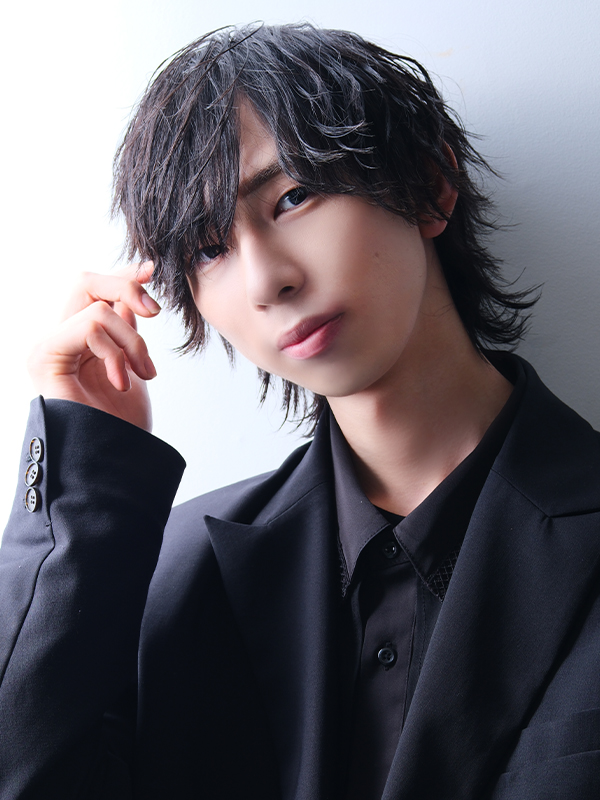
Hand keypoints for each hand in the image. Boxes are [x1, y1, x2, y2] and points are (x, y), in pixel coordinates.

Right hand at [27, 263, 160, 431]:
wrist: (113, 464)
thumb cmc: (122, 427)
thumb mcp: (133, 367)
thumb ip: (127, 332)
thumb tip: (135, 294)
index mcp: (78, 341)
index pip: (94, 291)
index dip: (123, 275)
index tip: (152, 269)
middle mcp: (58, 339)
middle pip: (85, 281)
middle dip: (125, 288)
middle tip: (154, 313)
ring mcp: (47, 347)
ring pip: (97, 308)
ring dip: (132, 341)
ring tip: (142, 375)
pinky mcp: (45, 356)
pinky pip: (90, 326)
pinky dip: (115, 351)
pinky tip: (121, 382)